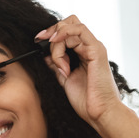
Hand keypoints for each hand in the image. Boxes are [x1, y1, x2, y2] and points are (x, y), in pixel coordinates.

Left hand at [35, 15, 125, 129]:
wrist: (100, 113)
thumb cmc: (87, 101)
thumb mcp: (66, 80)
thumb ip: (58, 66)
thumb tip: (45, 56)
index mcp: (84, 54)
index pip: (67, 31)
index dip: (51, 33)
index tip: (38, 40)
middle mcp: (90, 48)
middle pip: (68, 24)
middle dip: (52, 32)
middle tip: (41, 42)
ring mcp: (94, 47)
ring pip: (70, 28)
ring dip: (57, 44)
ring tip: (60, 66)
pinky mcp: (97, 50)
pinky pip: (79, 30)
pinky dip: (64, 34)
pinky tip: (58, 45)